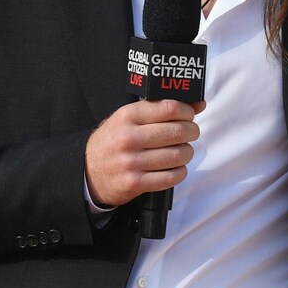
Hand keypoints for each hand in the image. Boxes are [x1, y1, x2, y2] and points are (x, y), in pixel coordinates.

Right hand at [85, 99, 203, 206]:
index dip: (187, 111)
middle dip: (191, 132)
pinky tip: (175, 168)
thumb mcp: (129, 118)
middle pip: (178, 131)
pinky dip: (180, 172)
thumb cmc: (114, 140)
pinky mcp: (135, 183)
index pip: (169, 108)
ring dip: (187, 153)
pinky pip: (171, 177)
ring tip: (182, 151)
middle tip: (190, 133)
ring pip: (178, 155)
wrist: (88, 171)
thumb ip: (161, 109)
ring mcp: (132, 162)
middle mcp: (129, 138)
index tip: (189, 115)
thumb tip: (198, 104)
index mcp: (128, 116)